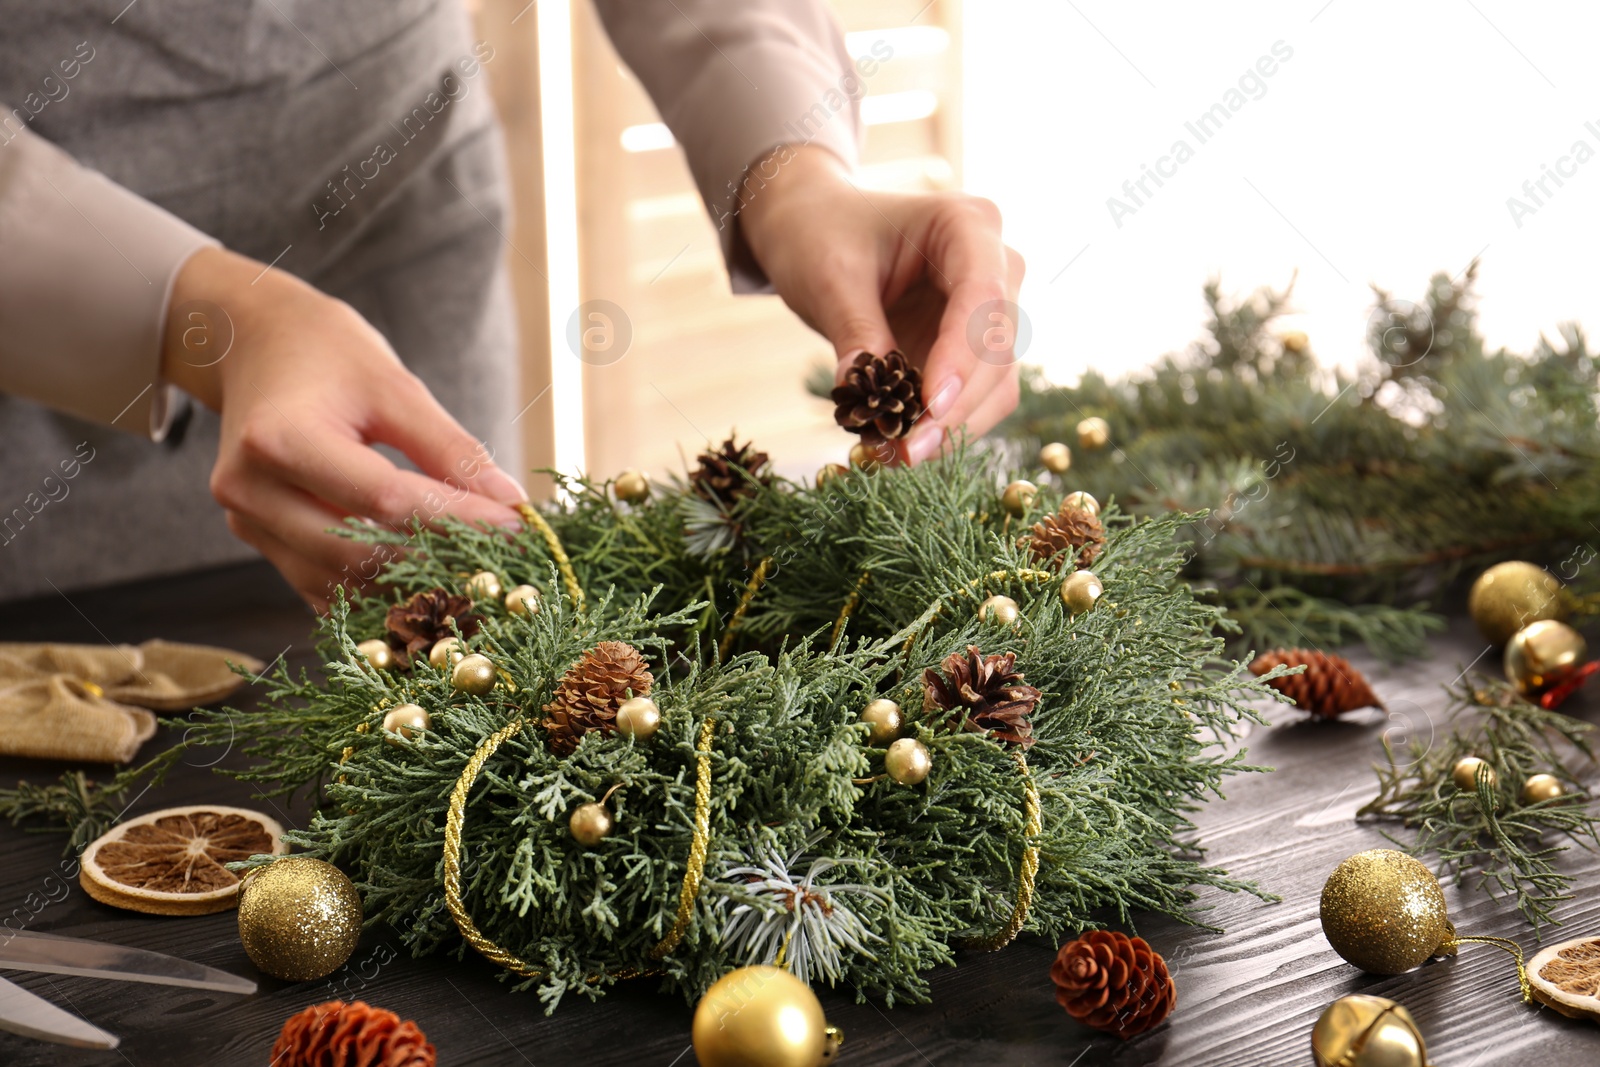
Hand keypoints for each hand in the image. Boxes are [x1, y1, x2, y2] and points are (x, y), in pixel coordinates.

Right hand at [161, 247, 526, 609]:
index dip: (459, 521)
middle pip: (357, 552)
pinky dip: (374, 587)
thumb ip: (452, 448)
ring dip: (408, 585)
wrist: (254, 345)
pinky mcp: (257, 538)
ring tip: (472, 571)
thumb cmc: (328, 354)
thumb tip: (510, 504)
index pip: (386, 500)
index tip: (518, 528)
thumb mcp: (396, 387)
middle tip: (502, 561)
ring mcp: (247, 520)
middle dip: (436, 561)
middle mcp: (251, 489)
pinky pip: (322, 583)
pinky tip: (425, 580)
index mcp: (280, 439)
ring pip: (340, 580)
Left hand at [739, 145, 1024, 463]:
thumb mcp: (829, 279)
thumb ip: (856, 335)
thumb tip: (871, 403)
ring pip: (998, 381)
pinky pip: (977, 396)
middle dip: (957, 406)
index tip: (930, 407)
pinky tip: (905, 446)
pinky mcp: (973, 348)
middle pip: (998, 346)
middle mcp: (995, 265)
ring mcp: (990, 310)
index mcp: (966, 225)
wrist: (817, 229)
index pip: (983, 295)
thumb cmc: (821, 235)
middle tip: (905, 451)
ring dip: (956, 426)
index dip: (962, 356)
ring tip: (899, 456)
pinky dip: (946, 426)